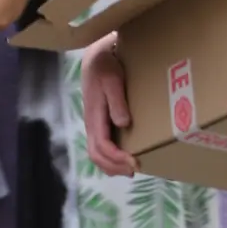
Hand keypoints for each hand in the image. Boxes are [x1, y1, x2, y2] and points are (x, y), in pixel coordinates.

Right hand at [81, 35, 137, 175]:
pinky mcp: (98, 122)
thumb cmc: (106, 67)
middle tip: (135, 170)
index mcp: (94, 117)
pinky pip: (101, 146)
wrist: (96, 57)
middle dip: (114, 166)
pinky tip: (124, 158)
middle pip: (96, 155)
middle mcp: (91, 124)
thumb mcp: (113, 81)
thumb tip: (124, 123)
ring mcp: (93, 124)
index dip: (117, 158)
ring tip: (130, 169)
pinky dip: (111, 157)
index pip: (102, 146)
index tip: (134, 162)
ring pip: (97, 153)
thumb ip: (117, 102)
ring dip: (112, 165)